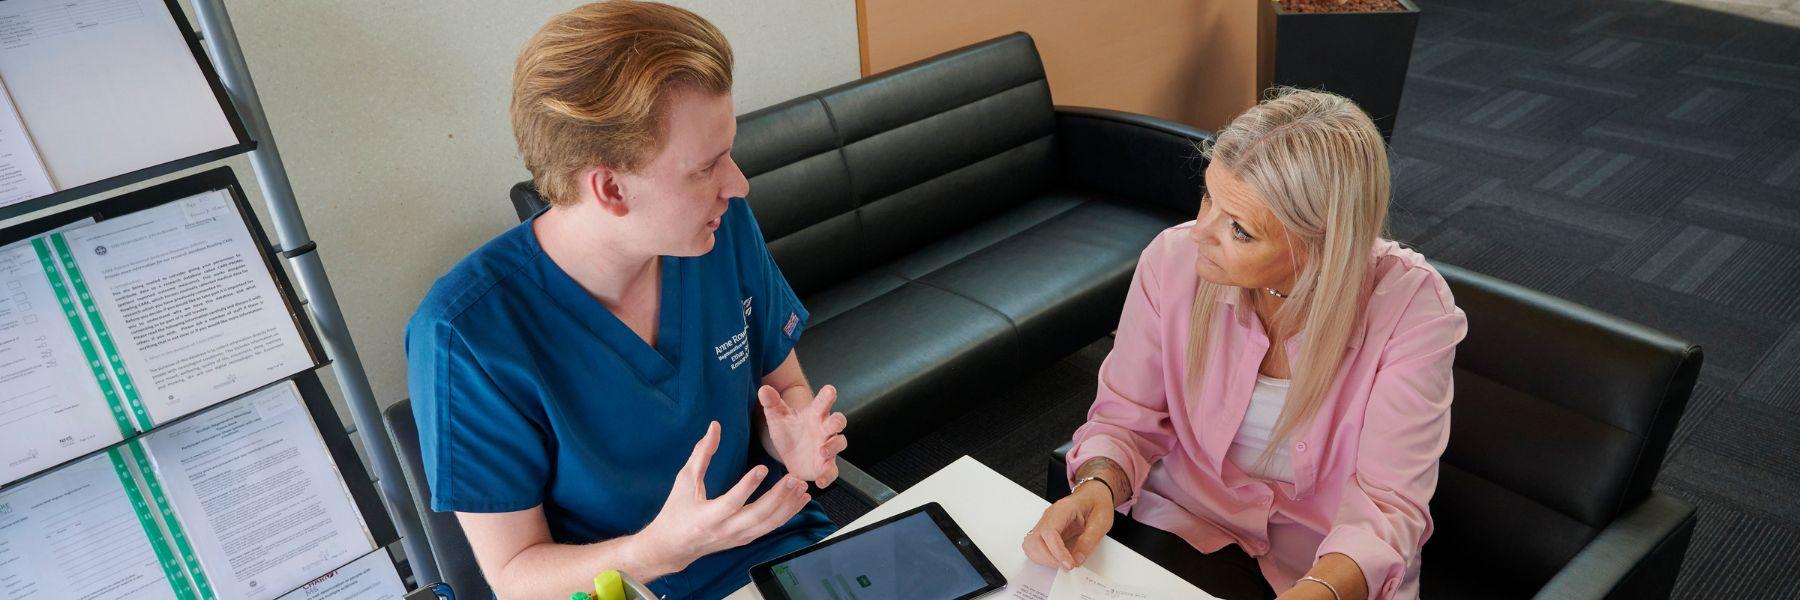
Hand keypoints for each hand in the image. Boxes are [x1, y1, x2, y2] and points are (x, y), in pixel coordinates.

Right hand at [635, 421, 812, 573]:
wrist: (674, 546)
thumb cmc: (677, 510)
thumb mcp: (684, 481)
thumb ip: (701, 454)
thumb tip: (715, 427)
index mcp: (707, 517)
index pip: (731, 503)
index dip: (747, 486)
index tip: (762, 467)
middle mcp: (725, 530)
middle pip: (757, 516)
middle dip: (779, 497)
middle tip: (794, 478)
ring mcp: (738, 537)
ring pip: (769, 524)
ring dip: (788, 506)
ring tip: (802, 486)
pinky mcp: (745, 539)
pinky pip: (770, 527)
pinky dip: (787, 514)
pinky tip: (800, 500)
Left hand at [758, 384, 848, 486]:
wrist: (789, 451)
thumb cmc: (788, 430)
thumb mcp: (777, 416)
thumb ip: (772, 403)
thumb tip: (764, 390)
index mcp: (815, 414)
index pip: (824, 401)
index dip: (828, 395)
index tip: (830, 390)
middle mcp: (824, 429)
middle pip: (838, 421)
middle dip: (838, 421)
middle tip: (834, 423)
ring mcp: (827, 447)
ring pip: (840, 443)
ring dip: (833, 447)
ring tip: (822, 452)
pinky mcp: (825, 465)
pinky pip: (832, 471)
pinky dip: (828, 476)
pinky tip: (820, 482)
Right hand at [1022, 481, 1113, 569]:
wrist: (1093, 495)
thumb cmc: (1097, 503)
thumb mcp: (1101, 521)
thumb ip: (1089, 540)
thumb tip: (1077, 559)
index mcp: (1063, 509)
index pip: (1050, 532)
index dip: (1057, 551)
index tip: (1069, 564)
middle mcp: (1049, 516)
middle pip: (1035, 539)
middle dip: (1049, 558)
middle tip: (1067, 565)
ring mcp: (1045, 523)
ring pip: (1031, 544)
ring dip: (1043, 559)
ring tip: (1062, 563)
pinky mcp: (1045, 531)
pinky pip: (1034, 546)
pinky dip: (1042, 557)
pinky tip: (1056, 559)